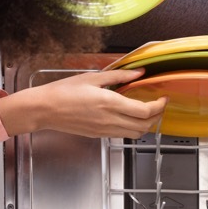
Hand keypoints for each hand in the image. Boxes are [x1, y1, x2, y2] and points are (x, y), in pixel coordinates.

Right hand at [0, 69, 165, 138]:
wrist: (44, 109)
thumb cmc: (63, 91)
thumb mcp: (92, 77)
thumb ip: (119, 76)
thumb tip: (138, 73)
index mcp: (110, 103)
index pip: (145, 111)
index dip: (159, 106)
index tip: (163, 98)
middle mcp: (110, 120)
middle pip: (145, 126)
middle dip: (157, 116)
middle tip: (158, 104)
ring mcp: (105, 130)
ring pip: (136, 134)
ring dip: (146, 125)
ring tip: (145, 111)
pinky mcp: (99, 135)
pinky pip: (123, 135)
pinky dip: (132, 128)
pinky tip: (128, 116)